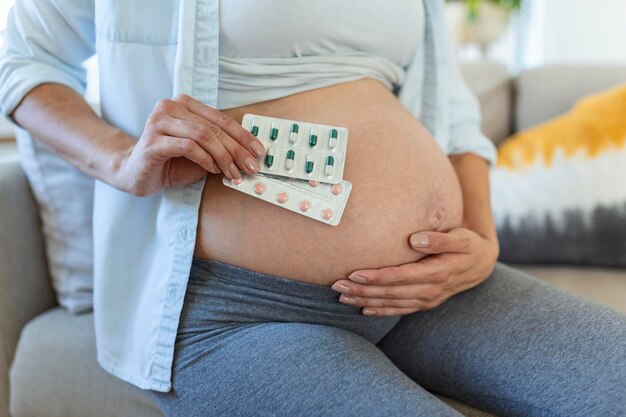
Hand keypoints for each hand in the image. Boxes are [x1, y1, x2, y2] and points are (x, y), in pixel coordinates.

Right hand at [118, 94, 265, 195]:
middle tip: (251, 167)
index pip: (221, 119)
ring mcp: (159, 121)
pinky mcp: (153, 140)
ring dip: (223, 156)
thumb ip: (220, 148)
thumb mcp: (201, 153)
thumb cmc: (170, 162)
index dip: (243, 135)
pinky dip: (205, 159)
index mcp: (185, 104)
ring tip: (233, 172)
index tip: (259, 151)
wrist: (135, 173)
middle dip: (237, 149)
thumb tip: (249, 155)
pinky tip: (213, 170)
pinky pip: (188, 146)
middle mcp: (171, 106)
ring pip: (203, 135)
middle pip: (214, 127)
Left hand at [331, 227, 498, 315]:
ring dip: (365, 301)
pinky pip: (399, 310)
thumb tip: (415, 239)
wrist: (481, 264)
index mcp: (438, 273)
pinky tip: (363, 309)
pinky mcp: (424, 303)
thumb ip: (439, 238)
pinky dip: (381, 311)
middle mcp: (431, 290)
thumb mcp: (461, 237)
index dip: (377, 277)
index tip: (354, 274)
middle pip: (390, 293)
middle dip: (362, 291)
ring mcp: (427, 299)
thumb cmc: (467, 245)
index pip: (401, 277)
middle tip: (336, 286)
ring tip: (341, 298)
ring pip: (391, 303)